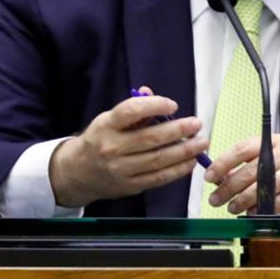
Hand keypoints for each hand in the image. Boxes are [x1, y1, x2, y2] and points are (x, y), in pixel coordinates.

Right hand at [49, 86, 207, 207]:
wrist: (78, 172)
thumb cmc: (100, 139)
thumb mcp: (109, 119)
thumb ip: (133, 108)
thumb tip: (149, 92)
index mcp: (107, 125)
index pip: (131, 111)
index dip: (154, 106)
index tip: (173, 105)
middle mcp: (112, 147)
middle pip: (150, 138)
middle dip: (178, 130)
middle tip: (196, 124)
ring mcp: (121, 169)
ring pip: (158, 160)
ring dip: (184, 151)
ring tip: (201, 143)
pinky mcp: (130, 185)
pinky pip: (158, 178)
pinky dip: (178, 170)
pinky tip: (191, 161)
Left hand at [203, 134, 279, 217]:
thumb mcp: (278, 159)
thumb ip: (252, 166)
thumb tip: (221, 178)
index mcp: (277, 142)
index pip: (244, 148)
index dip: (224, 162)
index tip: (209, 176)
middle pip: (252, 169)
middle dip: (229, 186)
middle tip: (216, 198)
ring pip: (265, 186)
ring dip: (244, 200)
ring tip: (233, 208)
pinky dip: (264, 209)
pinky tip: (254, 213)